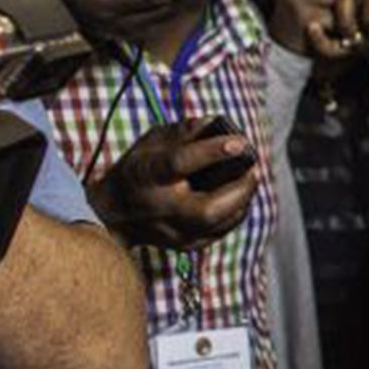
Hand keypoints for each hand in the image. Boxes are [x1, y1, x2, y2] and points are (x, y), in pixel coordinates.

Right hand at [89, 119, 257, 250]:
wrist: (116, 213)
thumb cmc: (141, 169)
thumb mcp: (153, 141)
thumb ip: (185, 131)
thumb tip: (217, 124)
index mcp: (147, 175)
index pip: (179, 163)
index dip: (212, 152)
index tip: (240, 142)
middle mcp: (159, 208)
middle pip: (207, 209)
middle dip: (239, 188)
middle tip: (252, 168)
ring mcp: (173, 232)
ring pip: (219, 224)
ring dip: (243, 199)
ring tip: (248, 179)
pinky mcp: (187, 245)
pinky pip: (222, 231)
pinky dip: (236, 212)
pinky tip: (238, 196)